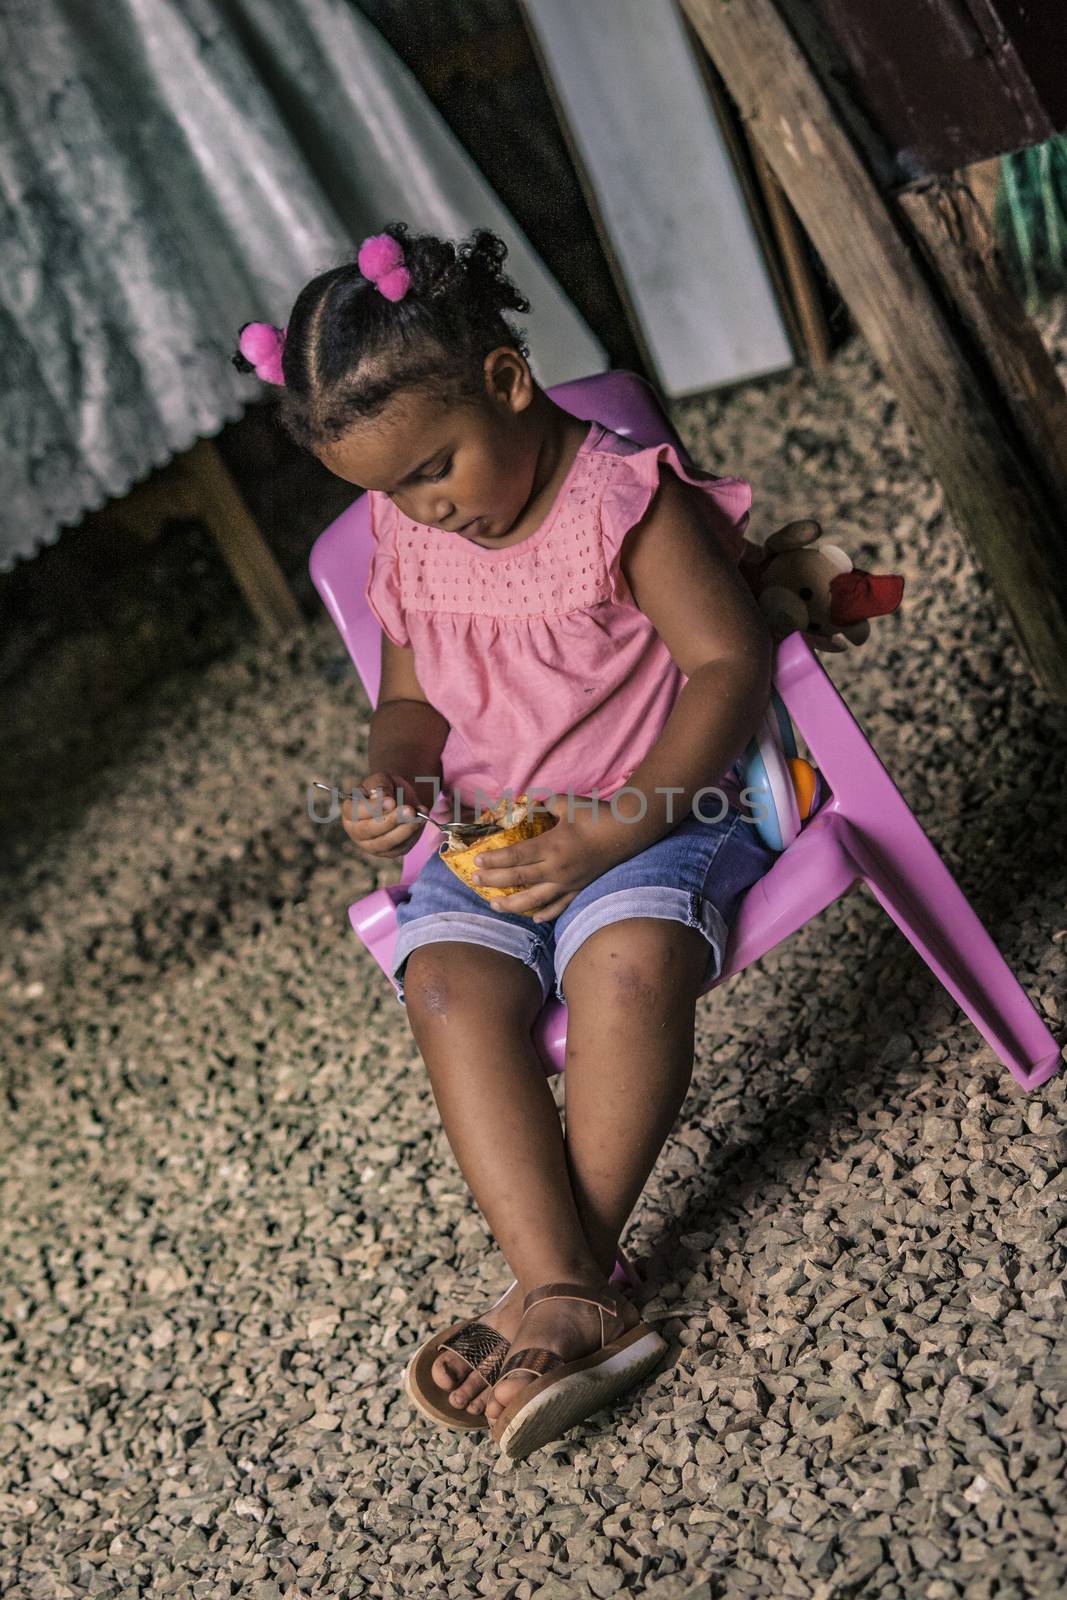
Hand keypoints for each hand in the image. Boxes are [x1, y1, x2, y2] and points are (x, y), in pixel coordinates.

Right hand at [341, 770, 424, 858]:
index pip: (355, 812)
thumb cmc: (387, 787)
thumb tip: (385, 800)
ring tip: (418, 816)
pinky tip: (421, 819)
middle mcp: (356, 831)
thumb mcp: (381, 779)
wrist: (401, 797)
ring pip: (386, 843)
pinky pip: (400, 847)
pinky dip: (412, 834)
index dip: (373, 808)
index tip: (391, 801)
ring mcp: (372, 844)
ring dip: (404, 830)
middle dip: (390, 820)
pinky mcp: (390, 851)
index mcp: (349, 811)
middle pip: (369, 830)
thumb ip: (380, 786)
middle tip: (409, 810)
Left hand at [470, 797, 630, 920]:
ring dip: (512, 904)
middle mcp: (556, 868)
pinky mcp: (579, 889)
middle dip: (494, 881)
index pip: (515, 856)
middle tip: (475, 882)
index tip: (477, 862)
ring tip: (494, 906)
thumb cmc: (595, 815)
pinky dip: (546, 914)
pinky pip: (559, 906)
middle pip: (518, 879)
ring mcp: (568, 883)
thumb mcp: (566, 803)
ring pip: (534, 899)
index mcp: (551, 846)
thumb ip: (542, 804)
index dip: (494, 861)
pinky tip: (534, 918)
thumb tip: (524, 804)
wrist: (626, 832)